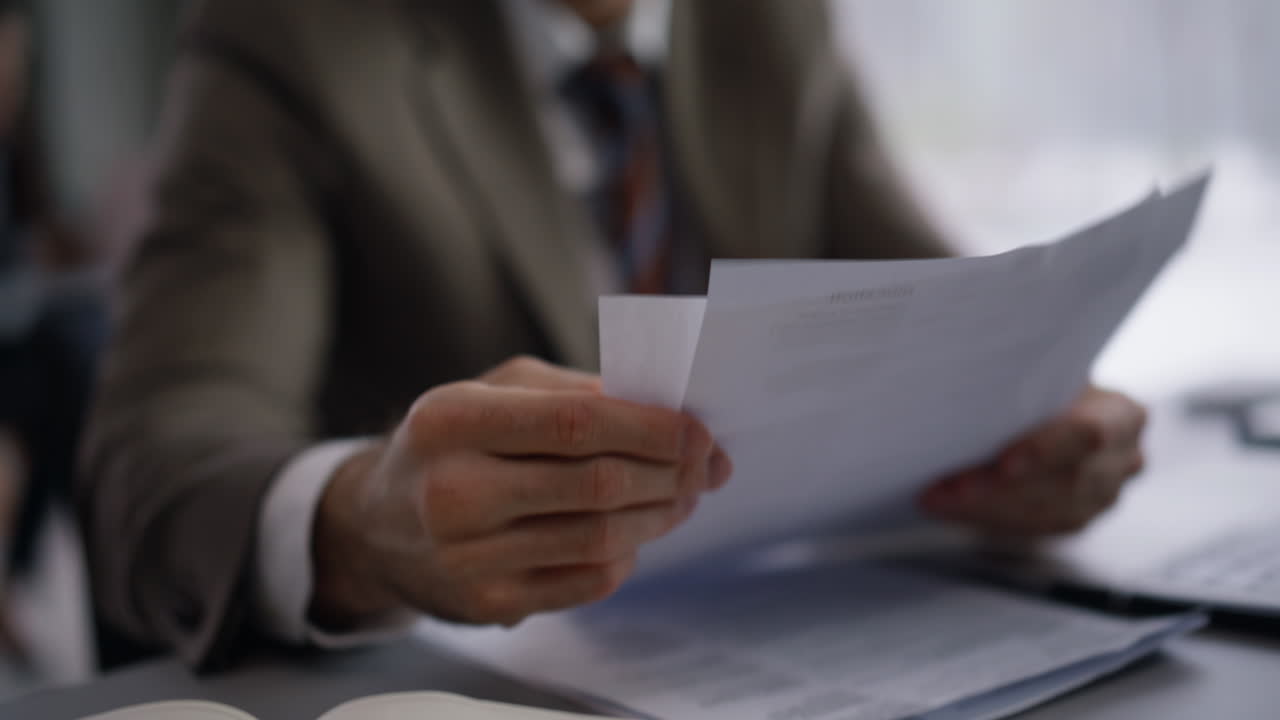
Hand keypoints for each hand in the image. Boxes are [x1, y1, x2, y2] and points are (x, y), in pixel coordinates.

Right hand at [310, 357, 731, 628]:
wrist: (376, 524)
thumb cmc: (451, 442)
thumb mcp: (493, 390)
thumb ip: (572, 391)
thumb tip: (664, 409)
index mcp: (452, 421)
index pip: (573, 423)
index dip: (649, 427)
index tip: (697, 428)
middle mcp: (453, 491)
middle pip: (595, 484)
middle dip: (669, 472)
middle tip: (707, 463)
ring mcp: (468, 556)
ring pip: (599, 538)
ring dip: (660, 515)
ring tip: (686, 494)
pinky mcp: (486, 604)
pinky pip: (585, 581)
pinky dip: (627, 555)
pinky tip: (639, 531)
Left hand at [919, 386, 1146, 536]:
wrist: (1055, 411)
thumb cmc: (1043, 383)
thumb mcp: (1044, 372)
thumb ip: (1028, 384)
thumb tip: (975, 392)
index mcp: (1123, 415)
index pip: (1089, 434)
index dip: (1044, 450)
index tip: (1002, 464)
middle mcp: (1123, 459)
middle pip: (1062, 481)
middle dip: (998, 487)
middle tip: (946, 485)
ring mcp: (1103, 496)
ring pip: (1043, 510)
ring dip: (982, 505)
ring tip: (937, 495)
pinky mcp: (1075, 519)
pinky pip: (1030, 525)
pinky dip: (984, 515)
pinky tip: (949, 506)